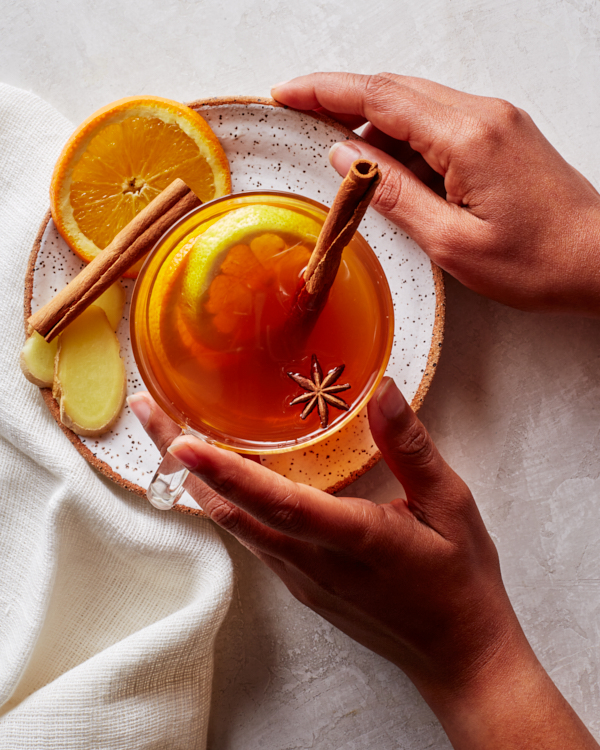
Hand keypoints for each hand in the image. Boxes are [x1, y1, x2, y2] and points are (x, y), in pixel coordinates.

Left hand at [128, 385, 598, 748]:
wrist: (458, 656)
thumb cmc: (459, 579)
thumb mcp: (450, 505)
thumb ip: (411, 448)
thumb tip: (384, 391)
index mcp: (352, 539)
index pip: (276, 503)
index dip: (226, 473)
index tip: (180, 443)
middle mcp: (312, 563)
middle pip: (232, 511)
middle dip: (182, 463)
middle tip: (149, 415)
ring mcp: (301, 579)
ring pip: (234, 527)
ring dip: (196, 483)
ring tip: (168, 438)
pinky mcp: (301, 586)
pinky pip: (250, 539)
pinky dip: (222, 504)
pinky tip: (214, 481)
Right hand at [272, 73, 599, 315]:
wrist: (599, 259)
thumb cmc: (535, 261)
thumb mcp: (452, 242)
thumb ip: (394, 194)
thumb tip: (346, 157)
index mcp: (467, 137)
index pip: (379, 97)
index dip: (325, 92)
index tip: (287, 93)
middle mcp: (482, 114)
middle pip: (394, 91)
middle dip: (341, 102)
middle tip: (302, 120)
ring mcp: (494, 120)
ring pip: (415, 105)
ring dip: (375, 127)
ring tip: (353, 170)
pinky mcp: (500, 133)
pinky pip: (439, 122)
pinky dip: (406, 139)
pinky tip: (395, 171)